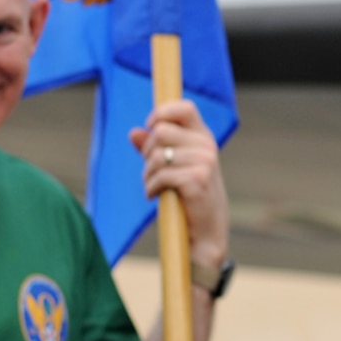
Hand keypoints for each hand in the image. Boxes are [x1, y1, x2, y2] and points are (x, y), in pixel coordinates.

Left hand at [129, 99, 228, 268]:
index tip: (151, 126)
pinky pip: (160, 174)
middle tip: (151, 171)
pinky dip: (151, 187)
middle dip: (147, 152)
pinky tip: (156, 196)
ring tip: (153, 186)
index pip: (184, 108)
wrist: (206, 232)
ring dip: (147, 174)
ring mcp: (205, 162)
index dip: (162, 112)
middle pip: (161, 131)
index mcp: (203, 137)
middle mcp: (207, 146)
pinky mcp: (197, 180)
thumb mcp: (174, 168)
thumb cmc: (189, 198)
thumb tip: (133, 132)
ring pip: (157, 155)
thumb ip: (154, 148)